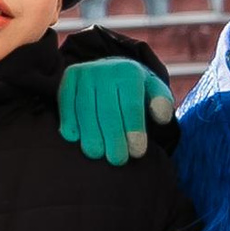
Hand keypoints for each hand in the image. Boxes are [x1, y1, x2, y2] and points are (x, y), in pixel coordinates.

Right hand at [58, 57, 174, 164]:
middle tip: (118, 160)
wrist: (110, 71)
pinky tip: (74, 138)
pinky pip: (66, 104)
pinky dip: (68, 121)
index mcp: (130, 72)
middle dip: (113, 137)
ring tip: (97, 154)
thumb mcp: (154, 92)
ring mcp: (85, 73)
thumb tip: (162, 118)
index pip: (131, 105)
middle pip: (108, 110)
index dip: (134, 130)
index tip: (137, 152)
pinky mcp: (68, 79)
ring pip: (85, 109)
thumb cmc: (135, 91)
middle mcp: (105, 70)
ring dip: (90, 134)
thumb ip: (161, 103)